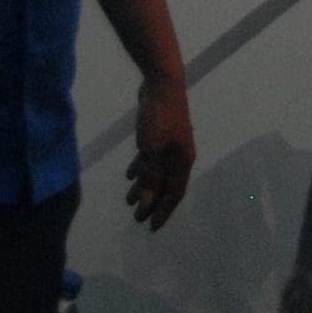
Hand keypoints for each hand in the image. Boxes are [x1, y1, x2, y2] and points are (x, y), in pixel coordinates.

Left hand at [122, 76, 193, 230]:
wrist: (162, 85)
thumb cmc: (159, 118)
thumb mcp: (152, 151)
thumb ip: (150, 178)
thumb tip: (147, 204)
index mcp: (182, 162)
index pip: (174, 193)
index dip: (163, 211)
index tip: (151, 227)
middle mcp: (179, 157)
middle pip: (166, 185)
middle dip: (152, 202)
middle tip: (137, 218)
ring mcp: (171, 146)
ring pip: (157, 173)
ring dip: (144, 187)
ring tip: (129, 200)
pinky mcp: (160, 136)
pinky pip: (151, 159)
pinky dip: (142, 169)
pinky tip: (130, 175)